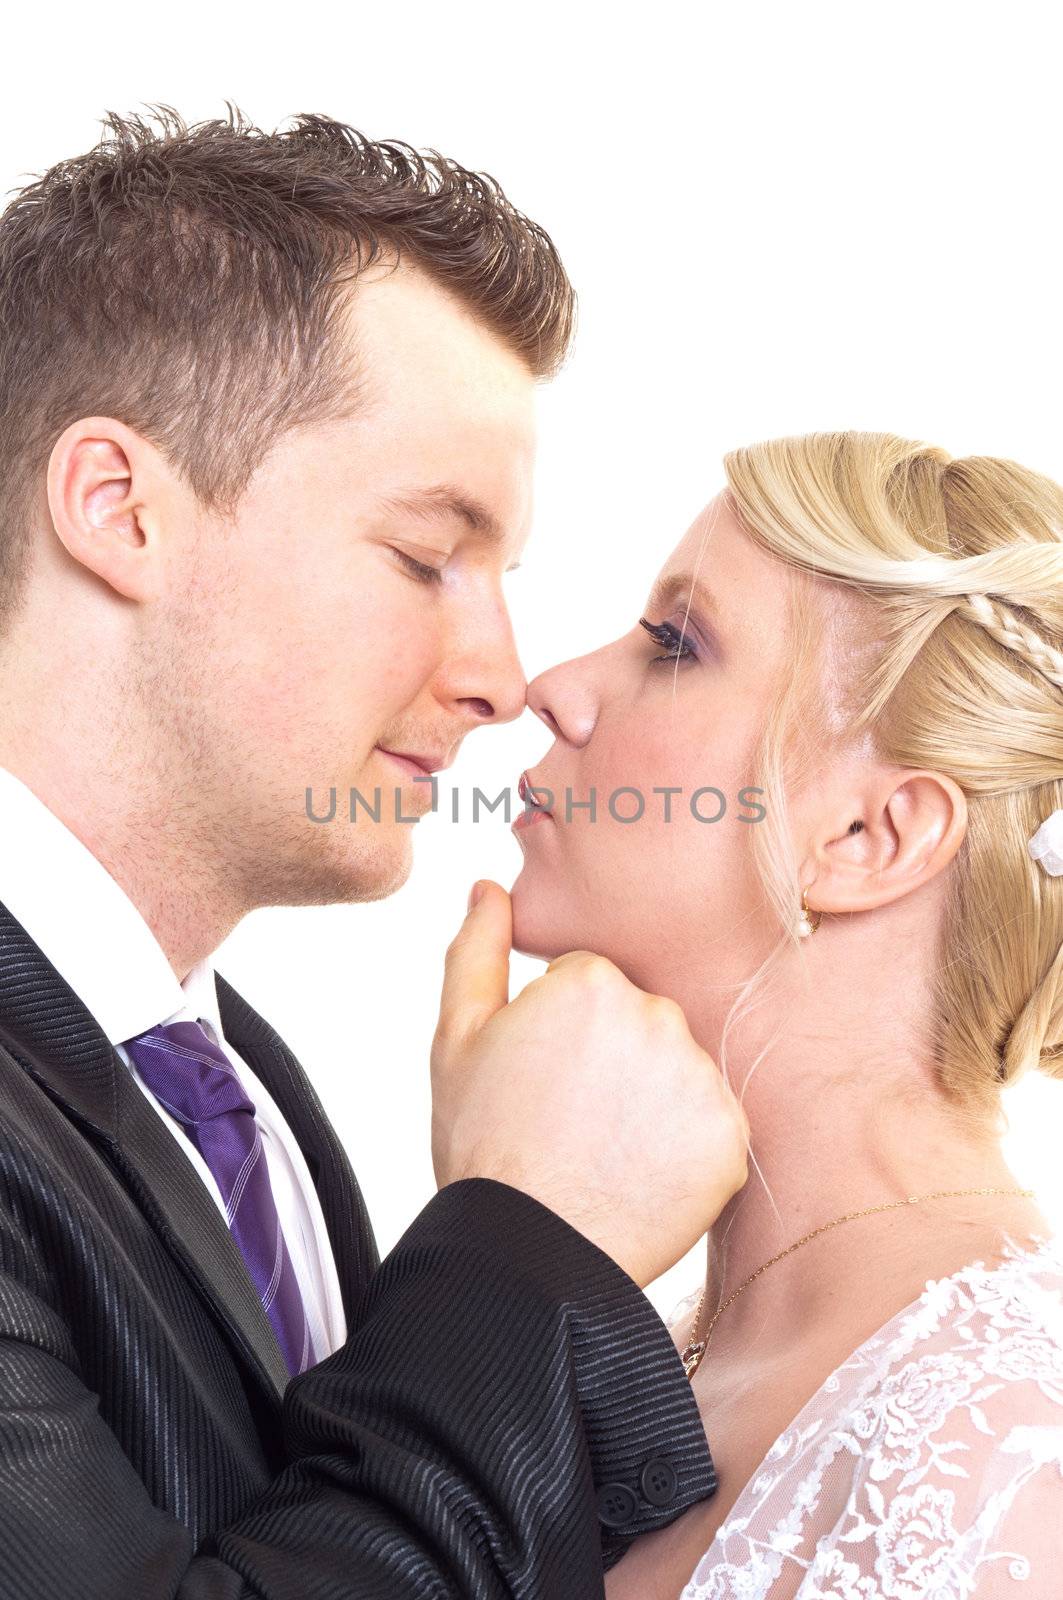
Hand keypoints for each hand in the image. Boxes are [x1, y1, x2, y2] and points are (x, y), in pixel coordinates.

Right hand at [430, 880, 749, 1287]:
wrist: (526, 1254)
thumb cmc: (483, 1145)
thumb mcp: (456, 1038)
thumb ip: (476, 950)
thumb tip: (489, 887)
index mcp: (592, 982)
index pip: (591, 985)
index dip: (559, 1033)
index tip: (541, 1079)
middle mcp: (658, 1015)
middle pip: (640, 1021)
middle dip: (612, 1059)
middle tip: (569, 1119)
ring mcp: (700, 1078)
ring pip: (677, 1071)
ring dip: (650, 1101)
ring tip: (602, 1151)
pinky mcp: (732, 1138)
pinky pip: (709, 1126)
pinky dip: (682, 1150)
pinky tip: (638, 1176)